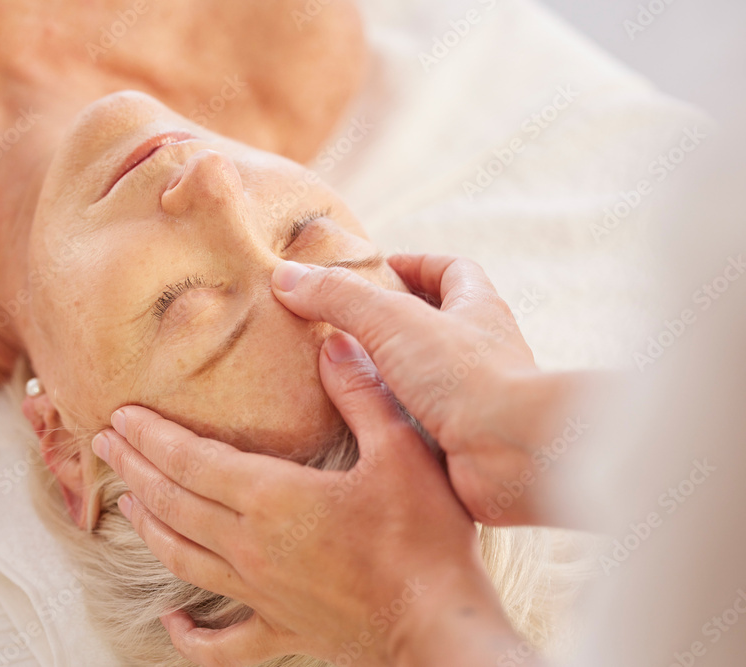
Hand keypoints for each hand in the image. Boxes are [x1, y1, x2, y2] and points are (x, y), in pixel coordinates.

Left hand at [92, 333, 524, 665]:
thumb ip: (361, 394)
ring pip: (182, 557)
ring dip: (148, 526)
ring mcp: (260, 594)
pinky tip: (171, 623)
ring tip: (125, 502)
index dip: (150, 436)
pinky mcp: (281, 630)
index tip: (119, 417)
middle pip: (172, 503)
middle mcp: (251, 547)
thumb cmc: (425, 540)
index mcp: (272, 499)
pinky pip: (221, 643)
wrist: (440, 628)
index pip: (190, 460)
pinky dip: (190, 636)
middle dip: (134, 470)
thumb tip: (333, 342)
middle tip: (104, 444)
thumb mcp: (401, 452)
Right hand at [270, 254, 594, 526]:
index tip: (383, 266)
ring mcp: (475, 401)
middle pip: (440, 324)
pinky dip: (394, 422)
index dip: (418, 264)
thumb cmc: (466, 375)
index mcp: (478, 310)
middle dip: (398, 321)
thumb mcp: (392, 319)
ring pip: (429, 378)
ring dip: (391, 375)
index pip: (452, 272)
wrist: (512, 454)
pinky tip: (362, 425)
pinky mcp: (463, 444)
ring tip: (343, 375)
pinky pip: (422, 425)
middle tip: (349, 323)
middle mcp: (483, 352)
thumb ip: (339, 297)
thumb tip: (286, 277)